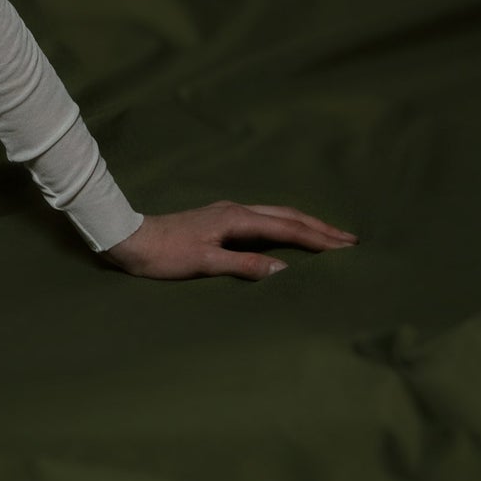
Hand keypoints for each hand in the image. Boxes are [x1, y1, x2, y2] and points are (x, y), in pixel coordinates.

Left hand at [98, 200, 357, 279]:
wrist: (129, 239)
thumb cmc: (164, 255)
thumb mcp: (204, 263)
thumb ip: (244, 265)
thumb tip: (284, 271)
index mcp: (236, 218)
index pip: (287, 229)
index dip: (318, 239)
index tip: (346, 248)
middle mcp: (235, 210)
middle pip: (287, 216)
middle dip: (319, 228)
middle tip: (350, 240)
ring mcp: (227, 213)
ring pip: (276, 215)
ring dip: (304, 225)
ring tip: (329, 237)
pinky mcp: (219, 220)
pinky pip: (264, 221)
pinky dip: (285, 227)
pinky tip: (288, 237)